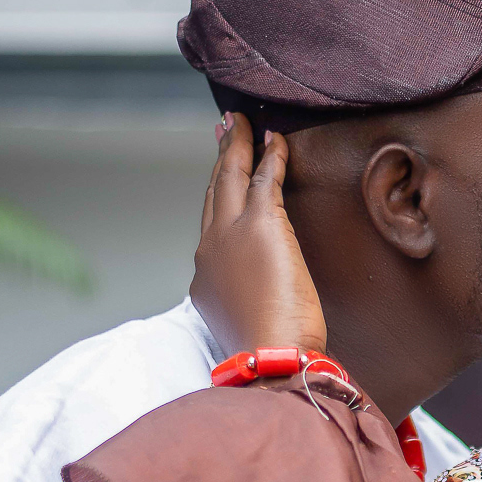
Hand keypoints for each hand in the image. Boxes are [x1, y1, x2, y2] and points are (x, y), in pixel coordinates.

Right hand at [193, 114, 326, 357]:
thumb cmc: (268, 353)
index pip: (210, 226)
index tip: (219, 175)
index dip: (216, 196)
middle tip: (225, 130)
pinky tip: (276, 140)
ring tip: (243, 123)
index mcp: (205, 277)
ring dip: (239, 147)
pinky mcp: (260, 224)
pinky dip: (271, 156)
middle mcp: (209, 249)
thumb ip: (246, 303)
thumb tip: (261, 299)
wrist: (269, 357)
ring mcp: (230, 234)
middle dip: (220, 159)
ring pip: (231, 177)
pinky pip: (265, 178)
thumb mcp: (246, 325)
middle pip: (214, 192)